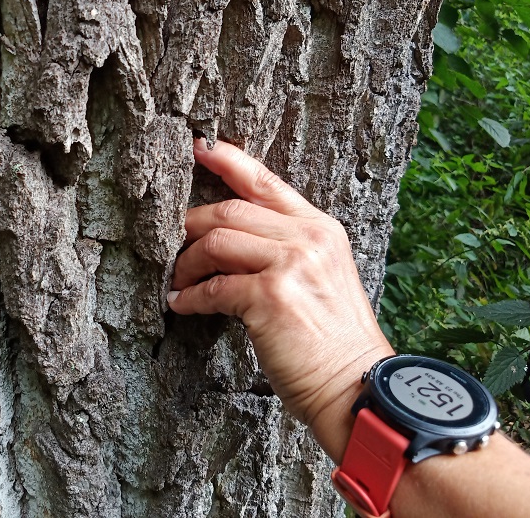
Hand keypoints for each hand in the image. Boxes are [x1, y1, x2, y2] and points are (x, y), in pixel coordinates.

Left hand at [168, 138, 393, 459]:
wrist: (357, 384)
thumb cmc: (333, 338)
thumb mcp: (321, 276)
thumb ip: (287, 247)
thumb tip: (232, 236)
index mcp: (320, 227)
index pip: (266, 182)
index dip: (228, 160)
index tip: (199, 146)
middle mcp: (307, 238)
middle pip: (229, 210)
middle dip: (191, 226)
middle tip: (172, 245)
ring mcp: (291, 264)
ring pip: (215, 243)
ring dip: (187, 264)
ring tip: (179, 282)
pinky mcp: (271, 296)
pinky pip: (213, 287)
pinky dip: (189, 297)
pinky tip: (181, 305)